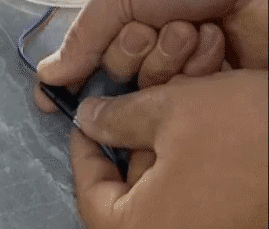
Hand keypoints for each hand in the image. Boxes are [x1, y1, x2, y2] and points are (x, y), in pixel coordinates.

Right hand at [36, 0, 267, 98]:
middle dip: (131, 52)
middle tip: (153, 24)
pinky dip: (199, 66)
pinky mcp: (214, 81)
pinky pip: (189, 96)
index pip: (86, 58)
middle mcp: (147, 43)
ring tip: (192, 25)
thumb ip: (86, 35)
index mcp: (122, 16)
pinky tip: (215, 38)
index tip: (49, 101)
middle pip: (117, 78)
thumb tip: (45, 75)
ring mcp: (181, 63)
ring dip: (167, 57)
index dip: (69, 79)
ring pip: (151, 91)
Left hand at [71, 70, 267, 228]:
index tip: (85, 122)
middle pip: (128, 197)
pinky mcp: (234, 221)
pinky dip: (185, 163)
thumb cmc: (243, 129)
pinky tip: (197, 129)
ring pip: (161, 193)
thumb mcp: (169, 110)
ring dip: (159, 150)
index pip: (92, 196)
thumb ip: (116, 117)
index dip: (83, 153)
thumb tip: (86, 119)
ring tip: (171, 112)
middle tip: (134, 109)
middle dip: (127, 147)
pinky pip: (193, 197)